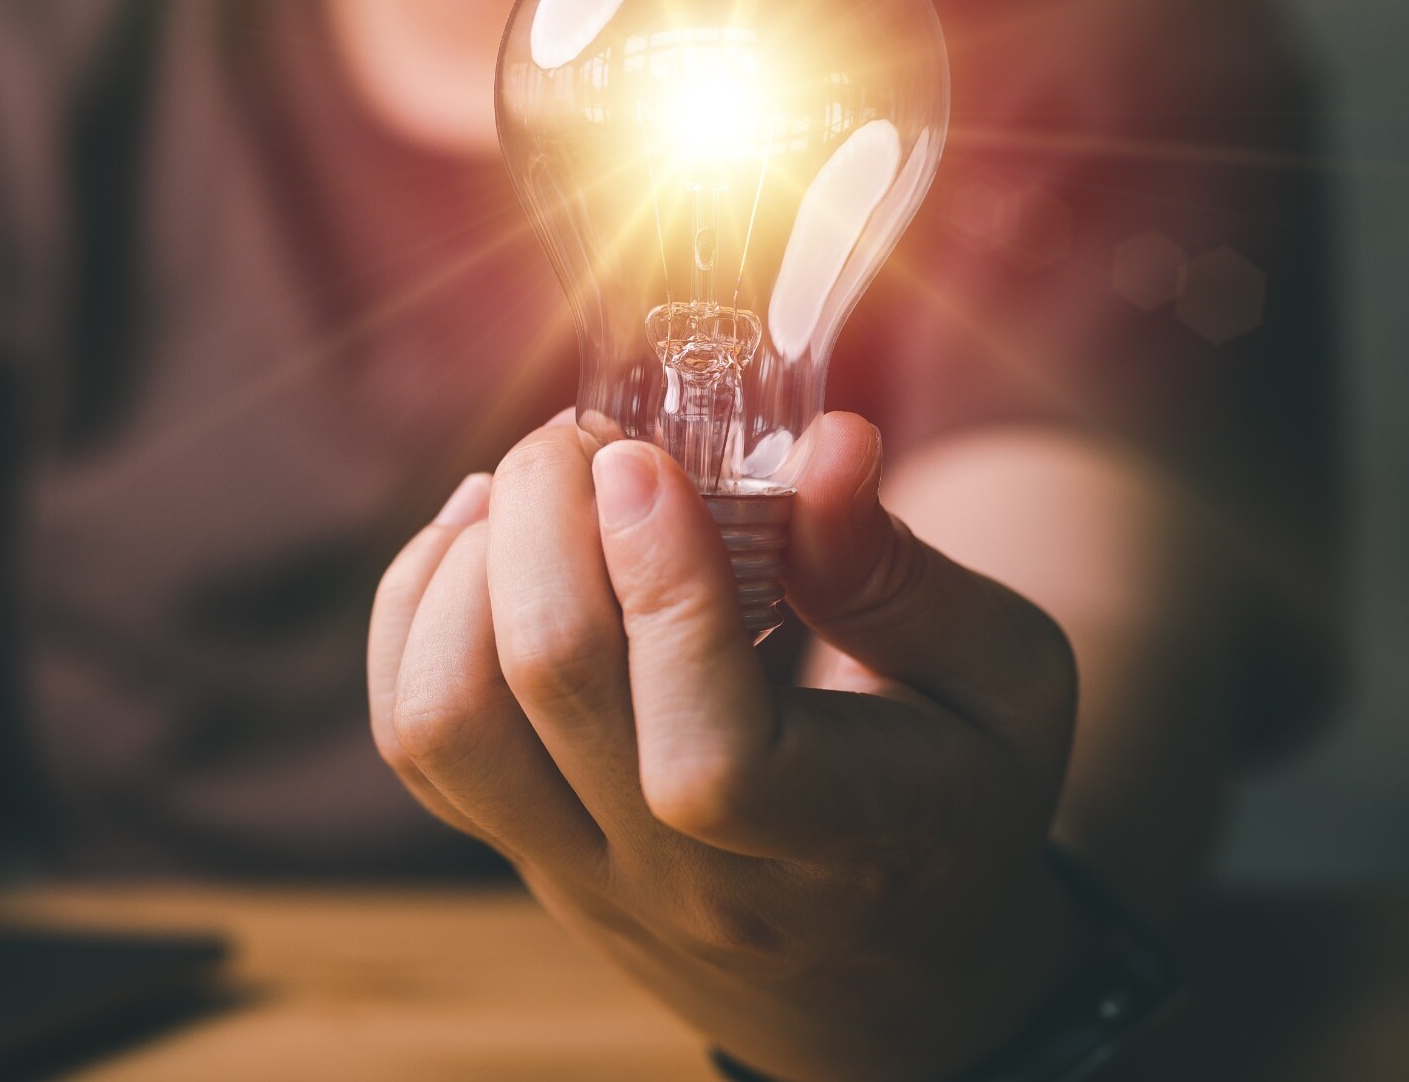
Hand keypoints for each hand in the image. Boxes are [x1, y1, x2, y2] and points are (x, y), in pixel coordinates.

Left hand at [368, 414, 1083, 1081]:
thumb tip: (829, 447)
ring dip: (463, 570)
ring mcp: (580, 867)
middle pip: (546, 693)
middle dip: (542, 524)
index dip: (660, 591)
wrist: (879, 968)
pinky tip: (482, 539)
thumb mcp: (998, 687)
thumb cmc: (948, 795)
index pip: (706, 753)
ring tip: (530, 491)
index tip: (641, 461)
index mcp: (835, 841)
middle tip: (583, 439)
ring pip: (444, 721)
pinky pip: (410, 734)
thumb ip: (902, 574)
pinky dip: (416, 612)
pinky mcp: (515, 844)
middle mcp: (685, 878)